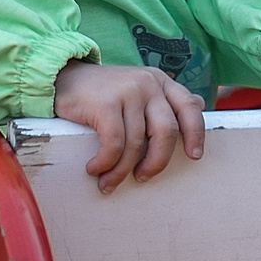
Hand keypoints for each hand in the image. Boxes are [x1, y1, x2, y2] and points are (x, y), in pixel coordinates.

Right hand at [52, 62, 204, 193]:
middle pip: (166, 132)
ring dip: (122, 171)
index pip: (189, 107)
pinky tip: (95, 169)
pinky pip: (114, 144)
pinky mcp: (106, 103)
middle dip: (157, 162)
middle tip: (143, 177)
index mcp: (160, 81)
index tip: (194, 156)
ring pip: (136, 144)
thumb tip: (199, 105)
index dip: (196, 134)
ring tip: (108, 183)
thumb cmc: (101, 91)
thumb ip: (164, 98)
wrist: (61, 77)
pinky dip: (106, 163)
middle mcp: (148, 83)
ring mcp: (127, 92)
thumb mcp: (137, 89)